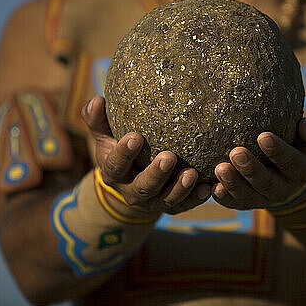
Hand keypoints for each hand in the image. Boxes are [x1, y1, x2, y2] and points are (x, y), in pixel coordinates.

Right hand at [82, 96, 211, 214]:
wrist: (130, 181)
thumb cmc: (119, 148)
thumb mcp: (105, 135)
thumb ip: (98, 119)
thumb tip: (96, 99)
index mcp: (114, 173)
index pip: (116, 164)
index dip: (123, 153)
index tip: (135, 137)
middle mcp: (132, 191)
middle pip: (143, 186)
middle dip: (156, 174)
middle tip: (169, 157)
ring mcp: (153, 201)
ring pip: (166, 199)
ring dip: (180, 188)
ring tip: (192, 174)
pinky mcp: (172, 206)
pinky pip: (185, 205)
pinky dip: (196, 198)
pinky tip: (209, 187)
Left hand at [212, 116, 305, 209]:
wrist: (290, 176)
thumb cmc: (298, 146)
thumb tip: (305, 126)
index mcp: (301, 169)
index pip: (291, 162)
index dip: (278, 151)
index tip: (263, 136)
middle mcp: (283, 188)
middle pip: (267, 182)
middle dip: (251, 169)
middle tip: (236, 152)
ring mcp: (263, 198)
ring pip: (248, 195)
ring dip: (233, 184)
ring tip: (220, 168)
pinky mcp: (246, 203)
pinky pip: (234, 203)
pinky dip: (223, 197)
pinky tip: (212, 188)